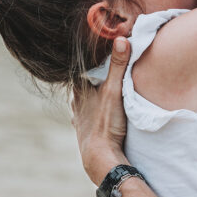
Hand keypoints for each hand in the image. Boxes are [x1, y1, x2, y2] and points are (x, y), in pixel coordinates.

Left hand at [71, 37, 130, 184]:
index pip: (84, 70)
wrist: (100, 157)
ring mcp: (78, 119)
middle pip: (84, 86)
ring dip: (94, 99)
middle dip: (95, 81)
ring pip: (85, 103)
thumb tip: (120, 38)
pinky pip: (88, 119)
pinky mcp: (84, 133)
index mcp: (78, 90)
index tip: (105, 57)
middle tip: (110, 76)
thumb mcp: (115, 90)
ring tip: (106, 95)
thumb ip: (118, 65)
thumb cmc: (105, 123)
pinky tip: (100, 115)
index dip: (94, 64)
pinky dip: (94, 115)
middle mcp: (75, 104)